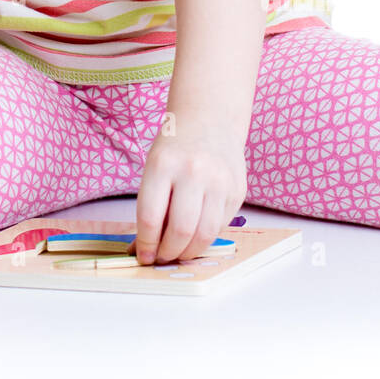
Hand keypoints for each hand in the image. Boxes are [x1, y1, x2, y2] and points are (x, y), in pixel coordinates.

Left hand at [134, 115, 247, 264]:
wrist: (210, 119)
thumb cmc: (175, 147)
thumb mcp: (155, 167)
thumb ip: (153, 205)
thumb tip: (145, 249)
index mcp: (163, 164)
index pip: (151, 217)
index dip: (145, 244)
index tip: (142, 256)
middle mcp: (193, 171)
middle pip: (180, 230)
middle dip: (168, 253)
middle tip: (161, 259)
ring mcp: (220, 181)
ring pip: (205, 234)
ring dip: (189, 252)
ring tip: (178, 253)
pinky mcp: (238, 190)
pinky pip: (221, 226)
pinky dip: (206, 238)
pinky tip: (196, 236)